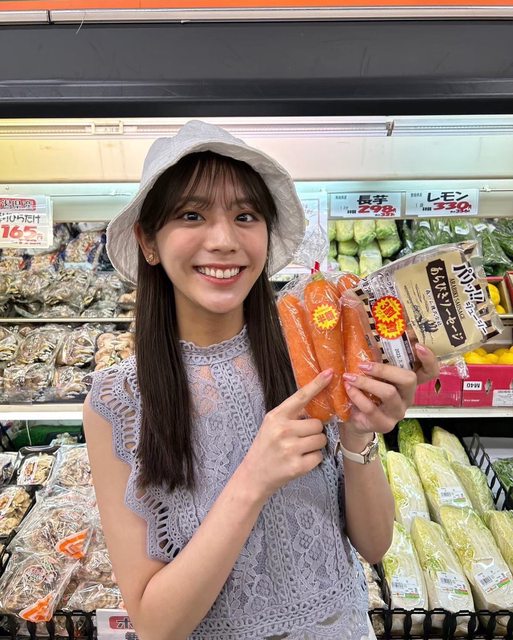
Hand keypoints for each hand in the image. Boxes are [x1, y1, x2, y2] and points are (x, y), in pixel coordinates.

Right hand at [241, 370, 333, 500]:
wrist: (254, 475)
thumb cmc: (265, 447)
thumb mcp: (271, 424)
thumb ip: (290, 415)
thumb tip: (316, 405)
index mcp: (276, 416)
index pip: (300, 397)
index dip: (317, 384)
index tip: (330, 373)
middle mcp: (283, 430)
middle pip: (318, 424)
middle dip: (314, 431)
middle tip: (300, 438)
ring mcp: (290, 449)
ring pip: (321, 439)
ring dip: (315, 445)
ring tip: (299, 450)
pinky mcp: (297, 466)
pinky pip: (319, 456)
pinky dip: (313, 459)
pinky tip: (299, 461)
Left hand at [341, 344, 438, 437]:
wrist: (355, 420)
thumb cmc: (366, 392)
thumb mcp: (373, 376)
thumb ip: (376, 362)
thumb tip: (366, 336)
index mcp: (408, 382)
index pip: (430, 372)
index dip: (429, 359)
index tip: (418, 346)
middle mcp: (407, 397)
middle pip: (409, 380)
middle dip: (384, 370)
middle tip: (363, 365)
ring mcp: (398, 412)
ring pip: (389, 393)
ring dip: (366, 383)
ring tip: (350, 377)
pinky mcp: (385, 424)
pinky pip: (372, 408)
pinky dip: (357, 396)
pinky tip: (348, 389)